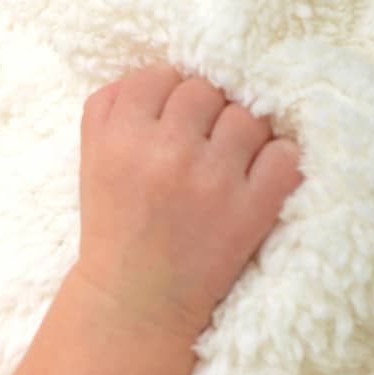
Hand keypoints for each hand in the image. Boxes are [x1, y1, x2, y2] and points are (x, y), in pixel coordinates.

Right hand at [76, 63, 304, 343]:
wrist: (136, 300)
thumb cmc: (114, 223)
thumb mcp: (90, 158)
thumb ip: (107, 106)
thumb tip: (152, 74)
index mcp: (121, 137)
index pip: (159, 75)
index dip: (167, 92)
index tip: (171, 117)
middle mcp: (166, 152)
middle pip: (205, 90)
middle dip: (204, 111)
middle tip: (201, 137)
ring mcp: (212, 181)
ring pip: (247, 117)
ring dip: (241, 133)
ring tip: (230, 157)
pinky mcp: (250, 210)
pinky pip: (283, 156)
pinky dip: (278, 160)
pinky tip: (260, 173)